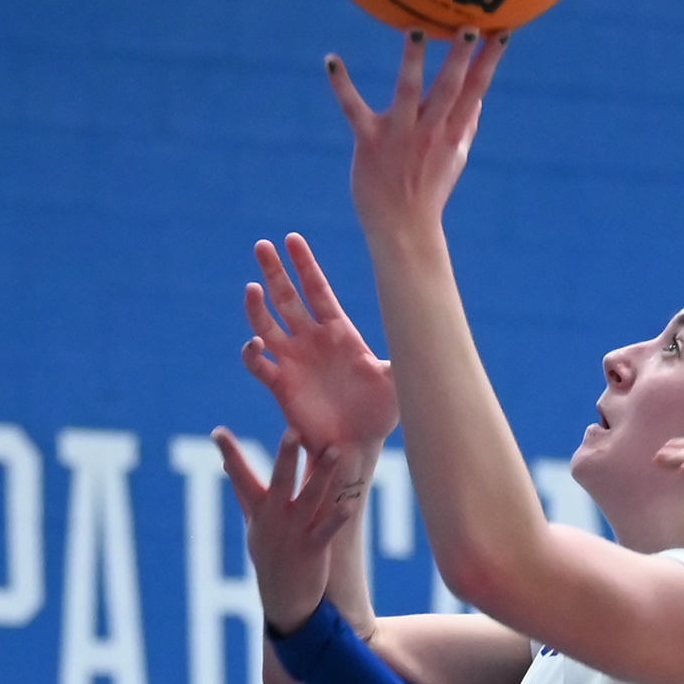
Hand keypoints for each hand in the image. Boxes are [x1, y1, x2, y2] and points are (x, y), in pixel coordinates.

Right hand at [215, 429, 363, 637]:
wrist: (284, 598)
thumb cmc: (270, 553)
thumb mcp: (254, 523)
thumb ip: (245, 493)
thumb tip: (227, 465)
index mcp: (257, 511)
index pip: (240, 477)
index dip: (229, 455)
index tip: (217, 432)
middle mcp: (274, 519)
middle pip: (279, 482)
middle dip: (285, 458)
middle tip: (292, 431)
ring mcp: (293, 534)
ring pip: (310, 499)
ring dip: (322, 475)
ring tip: (335, 451)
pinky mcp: (313, 550)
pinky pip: (327, 530)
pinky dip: (337, 517)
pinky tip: (350, 504)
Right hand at [240, 235, 398, 460]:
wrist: (358, 445)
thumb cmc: (379, 412)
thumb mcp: (398, 380)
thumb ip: (405, 356)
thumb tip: (431, 333)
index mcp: (339, 332)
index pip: (318, 290)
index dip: (305, 265)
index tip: (291, 239)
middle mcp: (312, 340)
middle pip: (288, 298)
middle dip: (274, 272)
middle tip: (261, 245)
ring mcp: (294, 360)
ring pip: (267, 326)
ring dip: (257, 308)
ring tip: (252, 289)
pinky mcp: (280, 384)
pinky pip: (259, 364)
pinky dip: (252, 353)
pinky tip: (254, 343)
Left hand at [324, 31, 507, 239]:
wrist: (402, 228)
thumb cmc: (429, 191)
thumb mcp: (455, 158)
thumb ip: (467, 126)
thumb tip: (479, 97)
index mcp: (452, 132)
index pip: (476, 90)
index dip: (489, 61)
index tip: (501, 32)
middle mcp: (429, 131)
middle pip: (449, 87)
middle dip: (459, 56)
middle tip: (467, 25)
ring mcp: (399, 135)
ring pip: (407, 92)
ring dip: (412, 62)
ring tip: (415, 31)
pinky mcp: (369, 141)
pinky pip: (354, 108)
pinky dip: (342, 84)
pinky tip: (331, 60)